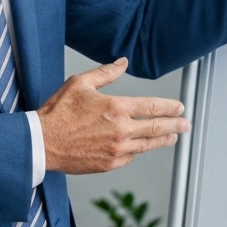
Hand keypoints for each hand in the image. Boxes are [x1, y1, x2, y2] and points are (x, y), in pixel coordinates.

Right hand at [36, 58, 189, 173]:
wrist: (41, 143)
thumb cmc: (58, 113)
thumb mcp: (80, 83)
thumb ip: (106, 73)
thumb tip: (123, 63)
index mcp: (116, 108)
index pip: (152, 107)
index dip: (169, 107)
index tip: (179, 107)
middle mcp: (120, 130)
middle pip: (157, 128)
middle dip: (175, 125)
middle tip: (185, 124)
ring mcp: (116, 150)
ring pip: (147, 145)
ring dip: (163, 140)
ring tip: (172, 137)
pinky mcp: (109, 164)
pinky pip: (130, 157)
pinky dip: (137, 151)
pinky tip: (140, 147)